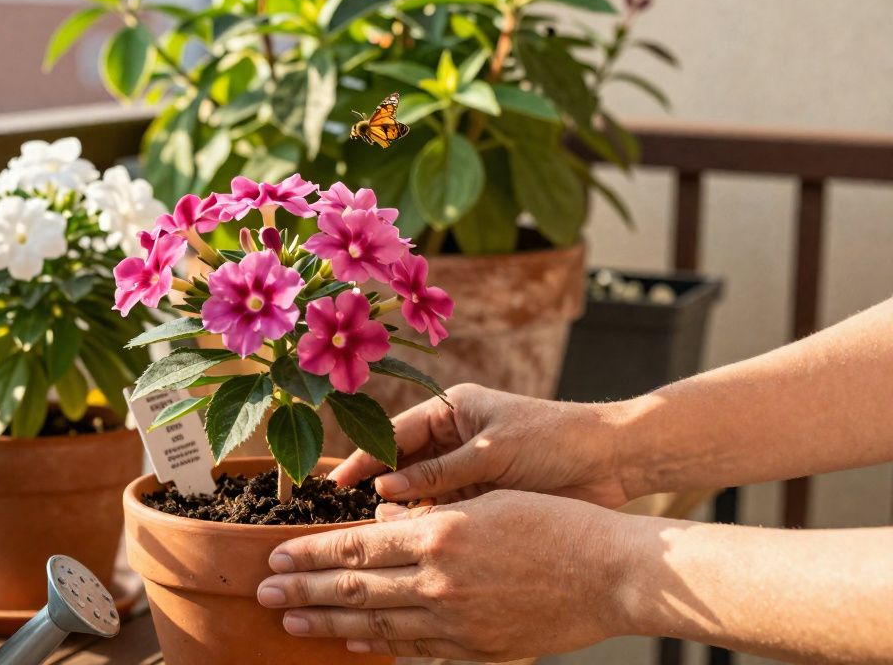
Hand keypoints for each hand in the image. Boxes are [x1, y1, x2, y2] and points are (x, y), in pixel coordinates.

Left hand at [257, 491, 636, 660]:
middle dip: (303, 591)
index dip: (311, 554)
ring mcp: (459, 622)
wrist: (614, 571)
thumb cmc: (556, 521)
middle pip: (355, 590)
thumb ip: (428, 520)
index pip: (356, 548)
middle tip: (263, 592)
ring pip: (378, 625)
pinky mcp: (479, 650)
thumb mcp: (485, 502)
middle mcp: (441, 580)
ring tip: (292, 621)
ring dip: (330, 625)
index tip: (276, 555)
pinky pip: (418, 651)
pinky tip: (356, 646)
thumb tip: (379, 529)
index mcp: (440, 534)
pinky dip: (382, 648)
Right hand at [330, 384, 634, 507]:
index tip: (337, 483)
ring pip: (421, 490)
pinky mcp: (483, 494)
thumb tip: (385, 490)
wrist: (613, 460)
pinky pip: (444, 509)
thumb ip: (439, 473)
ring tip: (374, 532)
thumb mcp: (491, 452)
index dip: (365, 457)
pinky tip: (411, 540)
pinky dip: (428, 524)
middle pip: (402, 462)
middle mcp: (454, 436)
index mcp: (452, 408)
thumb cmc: (555, 440)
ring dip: (401, 508)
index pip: (396, 432)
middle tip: (343, 513)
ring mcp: (467, 466)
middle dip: (377, 485)